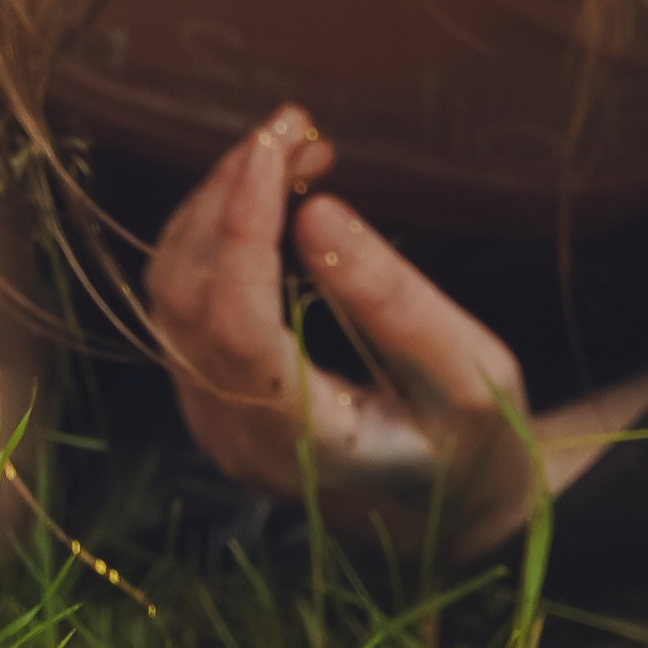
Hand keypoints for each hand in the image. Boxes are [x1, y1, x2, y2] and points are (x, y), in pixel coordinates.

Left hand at [146, 107, 551, 553]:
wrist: (458, 520)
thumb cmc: (478, 448)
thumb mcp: (471, 376)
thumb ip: (395, 302)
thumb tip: (316, 212)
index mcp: (302, 440)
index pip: (235, 321)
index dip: (243, 223)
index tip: (278, 145)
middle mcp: (234, 434)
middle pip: (187, 296)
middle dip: (230, 194)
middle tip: (298, 127)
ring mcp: (210, 420)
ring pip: (170, 294)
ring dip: (216, 207)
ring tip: (290, 151)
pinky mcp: (208, 398)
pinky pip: (183, 305)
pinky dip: (213, 237)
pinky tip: (265, 200)